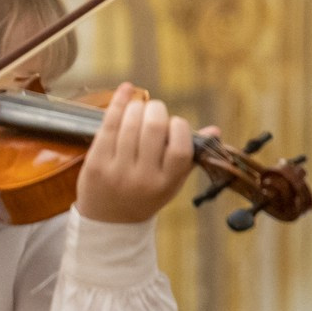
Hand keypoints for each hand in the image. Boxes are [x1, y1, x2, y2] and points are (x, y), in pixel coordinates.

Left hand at [75, 84, 199, 223]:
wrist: (108, 220)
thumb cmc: (145, 194)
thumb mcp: (171, 182)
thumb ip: (189, 156)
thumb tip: (215, 130)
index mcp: (167, 182)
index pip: (180, 147)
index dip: (179, 127)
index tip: (174, 123)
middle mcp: (143, 178)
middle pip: (153, 128)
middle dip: (156, 110)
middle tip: (155, 110)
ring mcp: (117, 170)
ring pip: (130, 123)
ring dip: (137, 107)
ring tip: (140, 107)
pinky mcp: (95, 163)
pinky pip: (107, 125)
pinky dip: (118, 103)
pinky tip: (126, 90)